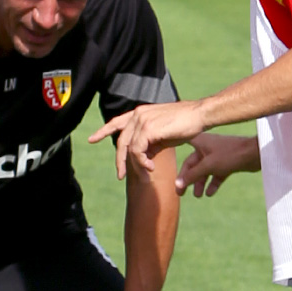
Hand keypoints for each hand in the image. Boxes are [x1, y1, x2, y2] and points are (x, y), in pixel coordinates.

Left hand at [89, 100, 205, 181]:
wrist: (200, 116)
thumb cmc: (185, 125)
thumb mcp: (163, 135)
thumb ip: (149, 143)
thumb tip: (141, 157)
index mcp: (140, 113)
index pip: (117, 122)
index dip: (103, 131)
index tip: (92, 139)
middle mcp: (138, 114)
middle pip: (121, 141)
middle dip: (119, 160)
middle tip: (120, 176)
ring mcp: (142, 120)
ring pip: (129, 149)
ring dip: (135, 166)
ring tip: (145, 176)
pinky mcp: (148, 129)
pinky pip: (137, 151)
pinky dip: (142, 162)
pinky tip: (151, 168)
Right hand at [177, 132, 260, 196]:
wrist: (255, 154)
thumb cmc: (230, 154)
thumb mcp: (208, 165)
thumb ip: (192, 176)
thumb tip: (178, 185)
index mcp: (200, 141)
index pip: (182, 146)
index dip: (174, 153)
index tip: (164, 160)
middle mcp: (207, 147)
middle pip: (192, 164)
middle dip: (187, 179)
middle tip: (181, 193)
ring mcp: (217, 155)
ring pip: (204, 171)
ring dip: (199, 183)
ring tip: (198, 196)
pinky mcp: (227, 163)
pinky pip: (216, 174)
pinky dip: (212, 183)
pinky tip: (209, 193)